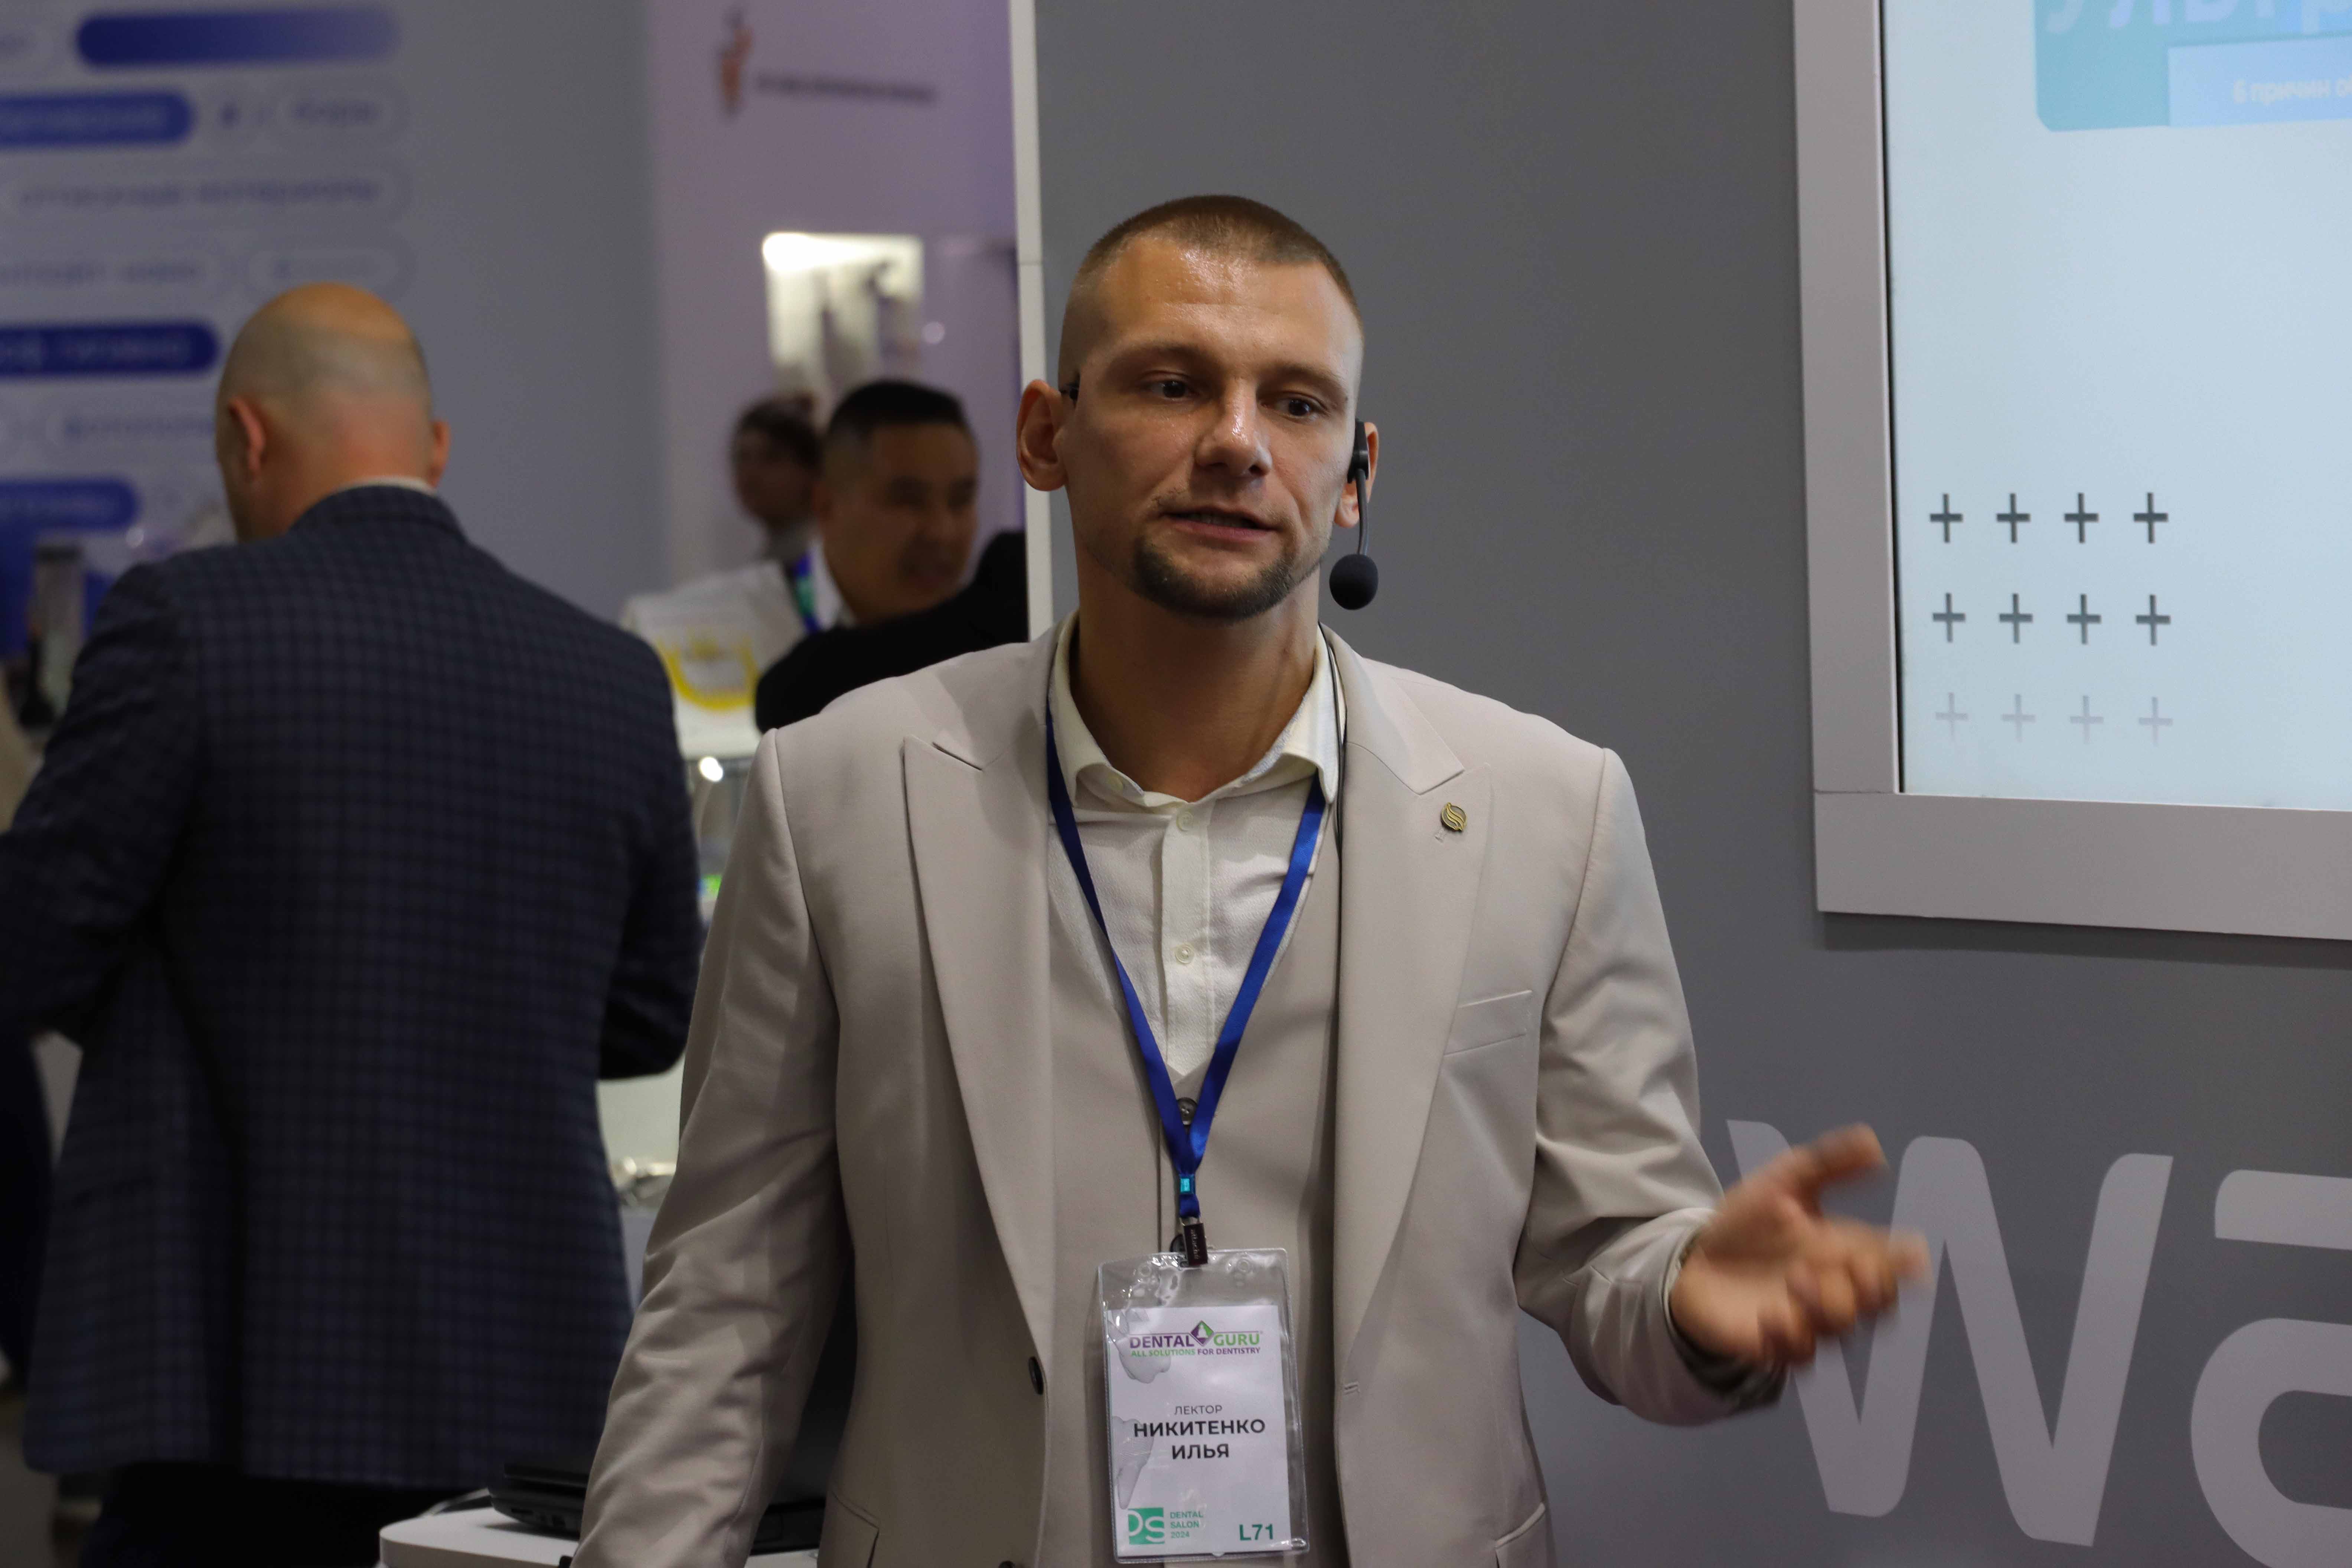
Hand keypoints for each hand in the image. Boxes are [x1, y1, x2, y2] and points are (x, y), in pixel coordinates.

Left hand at [1668, 1124, 1926, 1368]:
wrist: (1694, 1258)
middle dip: (1873, 1290)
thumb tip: (1873, 1143)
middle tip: (1851, 1267)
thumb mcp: (1785, 1181)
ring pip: (1841, 1331)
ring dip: (1827, 1307)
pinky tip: (1771, 1316)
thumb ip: (1828, 1163)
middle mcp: (1835, 1292)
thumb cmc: (1748, 1222)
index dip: (1905, 1264)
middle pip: (1879, 1306)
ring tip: (1797, 1280)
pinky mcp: (1777, 1345)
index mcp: (1845, 1253)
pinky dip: (1789, 1338)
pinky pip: (1797, 1356)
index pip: (1892, 1265)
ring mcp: (1809, 1322)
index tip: (1908, 1254)